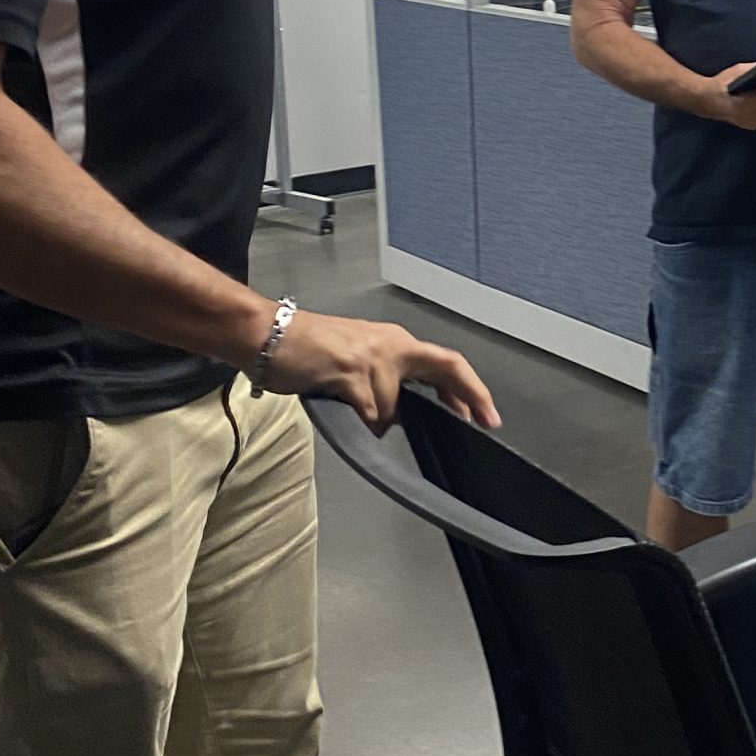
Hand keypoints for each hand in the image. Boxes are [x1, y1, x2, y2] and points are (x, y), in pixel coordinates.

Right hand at [254, 309, 499, 435]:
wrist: (267, 334)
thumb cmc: (306, 348)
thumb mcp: (357, 360)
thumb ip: (384, 382)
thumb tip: (402, 415)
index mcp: (395, 342)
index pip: (446, 362)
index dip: (471, 388)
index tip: (488, 414)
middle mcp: (391, 345)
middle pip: (446, 367)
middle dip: (470, 396)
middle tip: (483, 422)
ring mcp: (372, 357)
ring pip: (393, 407)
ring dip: (377, 419)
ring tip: (348, 405)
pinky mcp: (350, 372)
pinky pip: (370, 413)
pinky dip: (360, 421)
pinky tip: (341, 406)